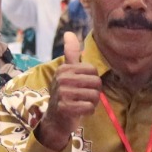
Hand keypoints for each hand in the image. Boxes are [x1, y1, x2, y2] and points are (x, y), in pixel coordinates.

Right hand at [40, 33, 99, 150]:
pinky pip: (89, 107)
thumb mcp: (67, 72)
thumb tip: (68, 32)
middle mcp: (61, 78)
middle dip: (94, 93)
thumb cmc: (65, 94)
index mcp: (64, 68)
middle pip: (96, 83)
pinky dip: (88, 111)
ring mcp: (62, 93)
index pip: (93, 71)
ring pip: (94, 96)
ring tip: (81, 104)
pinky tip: (79, 111)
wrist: (55, 119)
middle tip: (83, 97)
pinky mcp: (65, 107)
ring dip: (91, 103)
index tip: (82, 86)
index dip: (92, 81)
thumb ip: (70, 53)